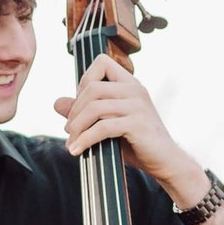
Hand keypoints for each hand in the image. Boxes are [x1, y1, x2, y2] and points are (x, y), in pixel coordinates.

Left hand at [55, 56, 207, 207]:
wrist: (166, 161)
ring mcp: (138, 106)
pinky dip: (85, 140)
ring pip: (95, 107)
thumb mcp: (108, 123)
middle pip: (93, 87)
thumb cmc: (137, 142)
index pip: (101, 62)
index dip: (84, 80)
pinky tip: (77, 150)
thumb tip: (57, 103)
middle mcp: (135, 89)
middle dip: (75, 110)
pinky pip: (103, 127)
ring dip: (77, 126)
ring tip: (71, 142)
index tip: (80, 103)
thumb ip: (85, 111)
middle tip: (68, 130)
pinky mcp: (138, 124)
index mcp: (130, 84)